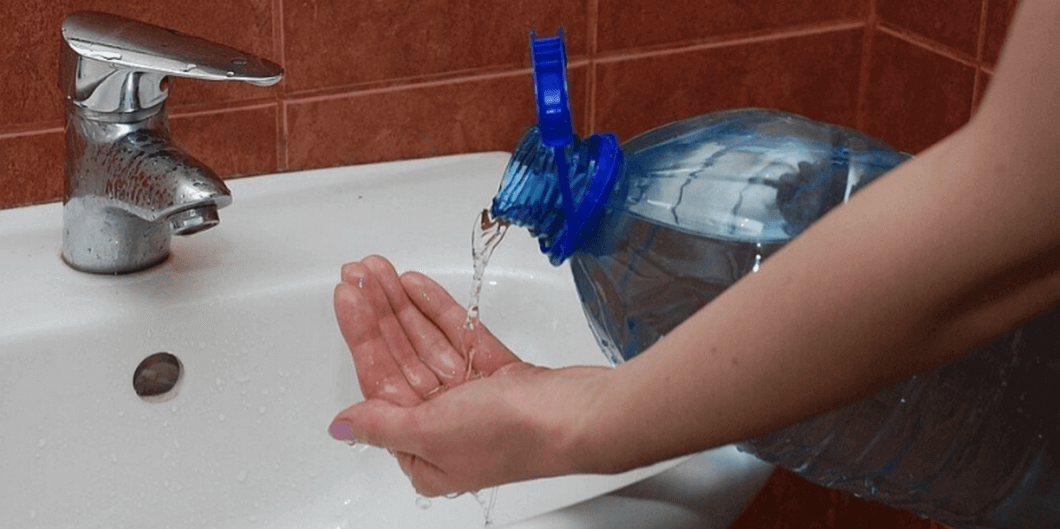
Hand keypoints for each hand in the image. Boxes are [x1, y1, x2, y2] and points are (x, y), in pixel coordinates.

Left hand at [329, 256, 609, 495]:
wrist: (579, 417)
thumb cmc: (515, 436)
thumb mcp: (432, 432)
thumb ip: (383, 424)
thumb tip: (342, 425)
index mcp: (424, 452)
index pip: (380, 382)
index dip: (361, 335)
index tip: (347, 297)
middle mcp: (446, 427)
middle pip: (402, 357)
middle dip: (379, 312)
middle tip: (360, 273)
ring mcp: (475, 398)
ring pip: (428, 342)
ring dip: (403, 305)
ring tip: (382, 271)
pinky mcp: (501, 375)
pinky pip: (461, 336)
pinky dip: (439, 311)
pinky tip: (416, 287)